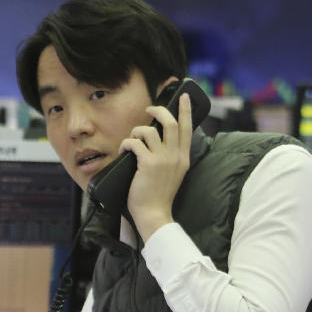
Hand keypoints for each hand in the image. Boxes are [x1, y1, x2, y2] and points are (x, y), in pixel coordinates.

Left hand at [124, 93, 192, 242]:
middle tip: (149, 109)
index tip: (183, 96)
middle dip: (158, 110)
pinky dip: (126, 143)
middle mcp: (176, 156)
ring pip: (150, 130)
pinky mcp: (149, 163)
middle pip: (170, 122)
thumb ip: (171, 156)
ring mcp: (163, 159)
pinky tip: (123, 151)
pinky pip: (135, 142)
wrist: (155, 214)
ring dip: (137, 130)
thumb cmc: (159, 195)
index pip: (187, 128)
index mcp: (183, 158)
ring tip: (132, 139)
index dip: (185, 110)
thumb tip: (158, 138)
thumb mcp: (174, 173)